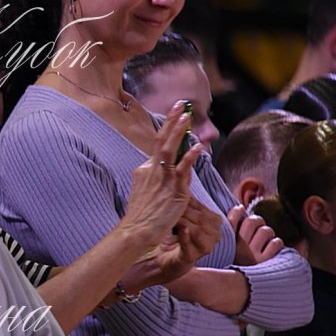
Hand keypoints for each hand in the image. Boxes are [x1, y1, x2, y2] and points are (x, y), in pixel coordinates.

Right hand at [121, 101, 203, 245]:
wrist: (137, 231)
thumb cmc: (141, 217)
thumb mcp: (144, 192)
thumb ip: (153, 180)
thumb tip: (161, 174)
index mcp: (143, 169)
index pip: (158, 147)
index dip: (168, 130)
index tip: (176, 116)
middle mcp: (151, 170)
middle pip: (161, 140)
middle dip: (170, 121)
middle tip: (179, 104)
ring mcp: (162, 178)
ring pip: (169, 149)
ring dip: (178, 131)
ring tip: (186, 115)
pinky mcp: (173, 189)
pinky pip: (183, 168)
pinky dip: (190, 156)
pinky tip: (199, 147)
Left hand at [123, 198, 222, 290]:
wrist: (158, 258)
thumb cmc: (170, 234)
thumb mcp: (181, 215)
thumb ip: (188, 199)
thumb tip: (186, 173)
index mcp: (214, 222)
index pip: (201, 207)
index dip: (187, 200)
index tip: (173, 193)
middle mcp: (213, 235)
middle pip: (200, 218)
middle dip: (185, 210)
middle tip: (170, 203)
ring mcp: (204, 248)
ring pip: (197, 230)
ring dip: (183, 221)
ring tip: (172, 215)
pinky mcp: (191, 258)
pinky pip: (190, 246)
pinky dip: (185, 237)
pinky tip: (180, 228)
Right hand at [227, 205, 283, 264]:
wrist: (241, 291)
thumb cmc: (234, 270)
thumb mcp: (225, 255)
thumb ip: (229, 235)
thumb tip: (238, 208)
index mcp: (227, 246)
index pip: (231, 221)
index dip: (237, 211)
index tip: (240, 209)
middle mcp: (240, 249)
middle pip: (252, 221)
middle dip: (257, 221)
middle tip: (257, 228)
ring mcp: (254, 255)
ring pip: (266, 231)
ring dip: (268, 234)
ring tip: (265, 241)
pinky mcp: (266, 262)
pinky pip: (276, 243)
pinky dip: (276, 244)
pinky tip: (272, 250)